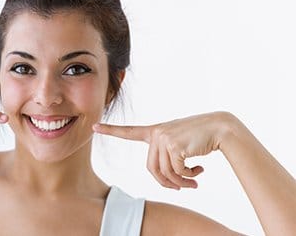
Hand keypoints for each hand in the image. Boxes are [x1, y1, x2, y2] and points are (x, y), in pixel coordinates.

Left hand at [93, 111, 234, 189]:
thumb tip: (169, 183)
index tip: (94, 127)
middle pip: (152, 169)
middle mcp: (156, 133)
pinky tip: (200, 170)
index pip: (129, 131)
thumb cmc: (200, 138)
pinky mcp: (174, 146)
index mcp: (155, 131)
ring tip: (195, 180)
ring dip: (181, 182)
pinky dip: (189, 176)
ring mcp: (164, 138)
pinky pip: (177, 172)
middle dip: (168, 183)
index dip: (110, 131)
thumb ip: (168, 160)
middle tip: (183, 188)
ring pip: (165, 173)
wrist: (220, 128)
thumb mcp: (179, 146)